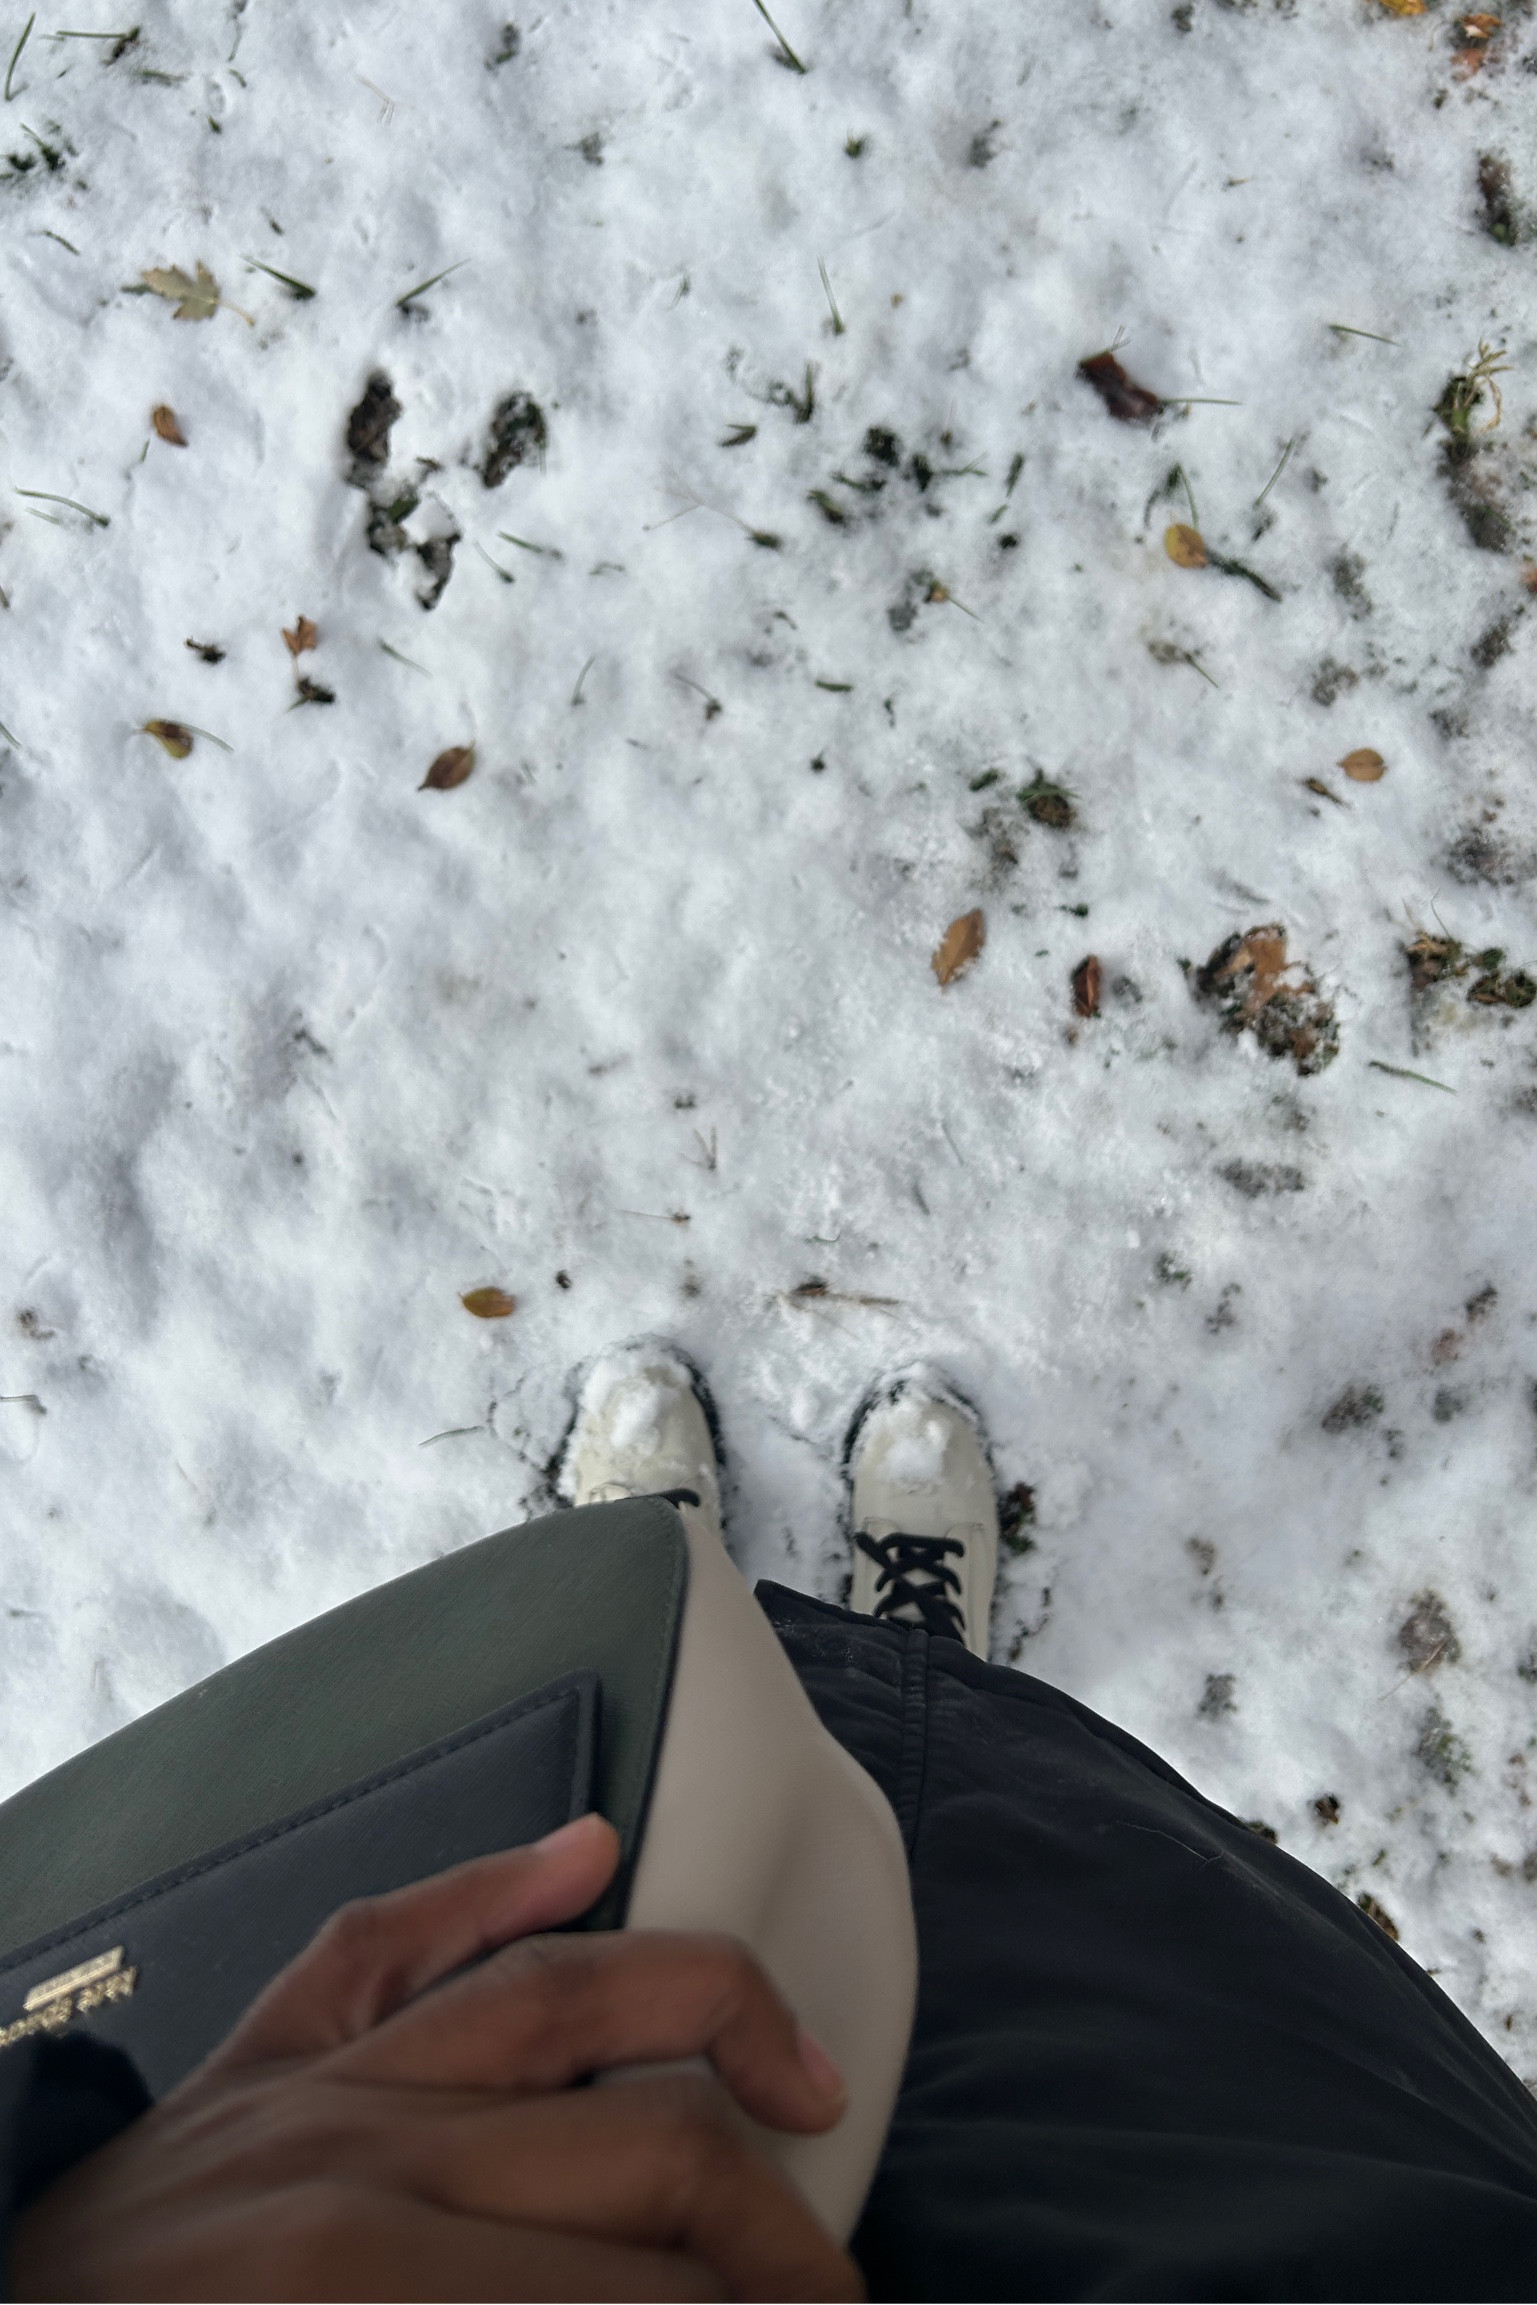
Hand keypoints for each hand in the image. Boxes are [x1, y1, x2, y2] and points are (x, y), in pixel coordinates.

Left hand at [10, 1815, 860, 2301]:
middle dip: (771, 2229)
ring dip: (711, 2029)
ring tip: (806, 2084)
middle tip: (838, 2291)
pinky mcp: (257, 2049)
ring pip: (561, 1999)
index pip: (646, 2293)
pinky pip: (391, 1938)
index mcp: (372, 2286)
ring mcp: (312, 2079)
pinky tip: (587, 1850)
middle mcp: (366, 2154)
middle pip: (648, 2148)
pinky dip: (491, 1883)